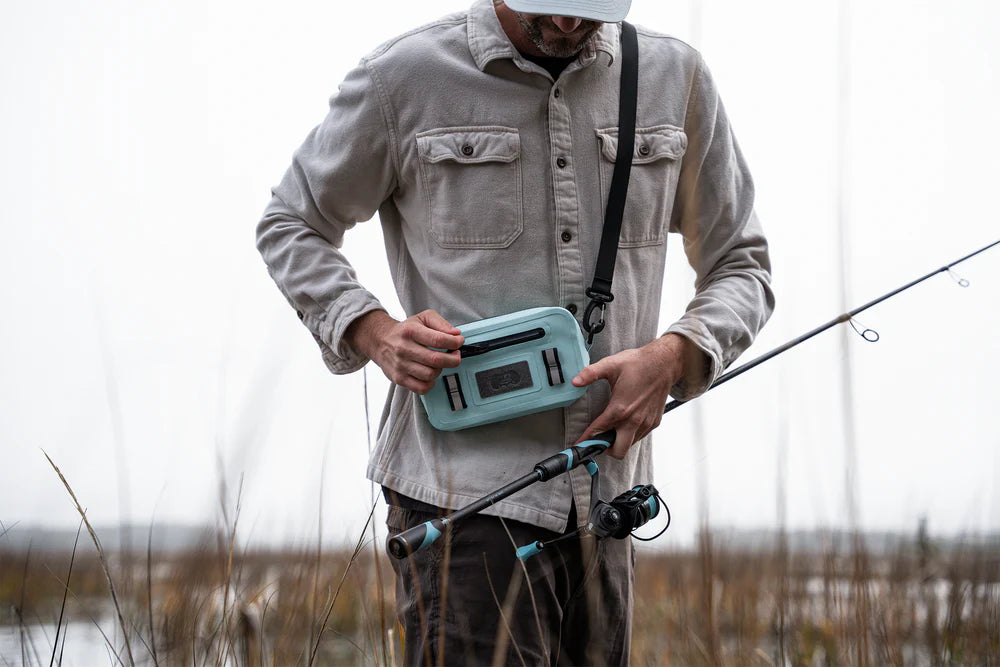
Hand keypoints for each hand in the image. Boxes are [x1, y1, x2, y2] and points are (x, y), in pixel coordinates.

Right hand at [345, 309, 463, 393]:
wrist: (380, 340)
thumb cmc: (406, 330)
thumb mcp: (423, 318)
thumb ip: (441, 323)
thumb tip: (455, 334)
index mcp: (410, 331)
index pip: (439, 340)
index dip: (454, 343)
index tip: (459, 342)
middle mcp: (403, 348)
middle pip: (436, 360)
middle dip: (453, 359)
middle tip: (455, 355)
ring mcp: (400, 365)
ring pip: (430, 374)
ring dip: (441, 369)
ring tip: (440, 363)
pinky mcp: (398, 378)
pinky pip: (422, 387)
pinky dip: (431, 383)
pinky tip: (431, 374)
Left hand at [571, 333, 694, 458]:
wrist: (665, 363)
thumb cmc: (639, 363)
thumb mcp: (610, 365)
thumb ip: (590, 373)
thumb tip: (575, 381)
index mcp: (620, 409)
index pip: (599, 432)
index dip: (585, 440)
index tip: (578, 444)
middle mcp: (634, 420)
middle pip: (618, 451)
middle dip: (605, 448)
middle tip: (597, 438)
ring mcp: (646, 423)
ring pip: (630, 445)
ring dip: (618, 441)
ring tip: (610, 429)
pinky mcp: (654, 422)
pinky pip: (640, 437)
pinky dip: (630, 435)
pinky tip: (625, 422)